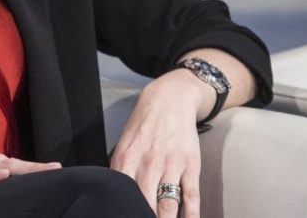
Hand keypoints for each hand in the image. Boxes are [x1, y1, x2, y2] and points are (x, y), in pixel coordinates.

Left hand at [110, 71, 212, 216]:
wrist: (169, 100)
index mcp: (126, 160)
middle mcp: (147, 164)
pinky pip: (191, 196)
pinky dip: (191, 215)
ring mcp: (170, 165)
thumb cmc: (143, 126)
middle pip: (145, 204)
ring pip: (168, 204)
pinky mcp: (190, 165)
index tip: (125, 216)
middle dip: (145, 217)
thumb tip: (115, 196)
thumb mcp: (123, 145)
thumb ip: (119, 171)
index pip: (121, 195)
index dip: (124, 210)